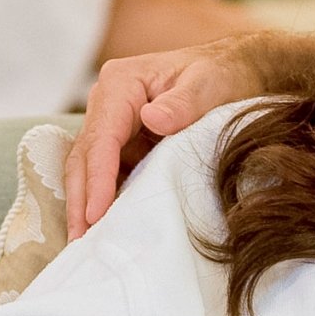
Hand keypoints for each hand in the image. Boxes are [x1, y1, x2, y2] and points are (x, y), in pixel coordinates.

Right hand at [64, 33, 314, 237]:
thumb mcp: (208, 84)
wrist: (235, 71)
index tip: (95, 213)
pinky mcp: (124, 144)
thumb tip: (152, 120)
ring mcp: (113, 125)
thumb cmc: (221, 73)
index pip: (101, 137)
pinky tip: (104, 229)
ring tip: (83, 245)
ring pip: (89, 169)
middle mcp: (108, 103)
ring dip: (86, 206)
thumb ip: (182, 103)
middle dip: (80, 200)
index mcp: (121, 84)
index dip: (97, 178)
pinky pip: (108, 174)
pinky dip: (104, 201)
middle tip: (79, 241)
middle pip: (84, 156)